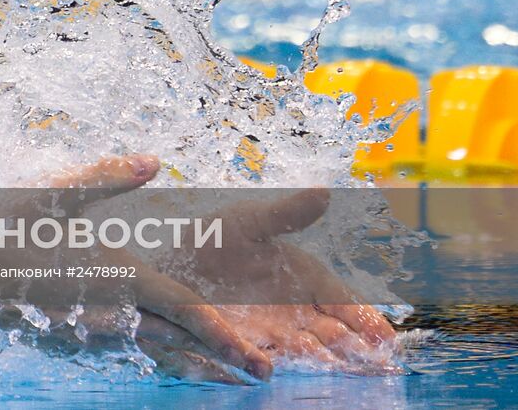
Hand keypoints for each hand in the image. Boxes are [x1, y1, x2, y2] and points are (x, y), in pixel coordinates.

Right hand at [0, 155, 274, 381]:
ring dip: (192, 362)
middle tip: (264, 373)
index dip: (226, 335)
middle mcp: (109, 311)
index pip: (186, 310)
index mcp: (117, 276)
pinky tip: (159, 355)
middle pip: (179, 340)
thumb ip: (105, 177)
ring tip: (225, 374)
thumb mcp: (49, 195)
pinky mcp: (69, 340)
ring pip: (154, 350)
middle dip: (222, 357)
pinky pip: (124, 351)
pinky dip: (154, 357)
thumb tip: (154, 160)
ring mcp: (89, 331)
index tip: (259, 358)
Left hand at [157, 190, 397, 371]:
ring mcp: (274, 329)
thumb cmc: (218, 238)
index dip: (366, 319)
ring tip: (336, 368)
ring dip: (323, 360)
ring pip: (307, 350)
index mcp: (307, 278)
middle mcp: (297, 308)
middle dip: (357, 349)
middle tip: (378, 365)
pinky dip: (274, 363)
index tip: (386, 339)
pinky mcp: (245, 343)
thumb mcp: (251, 221)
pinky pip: (265, 356)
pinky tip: (274, 369)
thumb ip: (287, 214)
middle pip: (335, 333)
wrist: (174, 264)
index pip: (345, 302)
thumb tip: (324, 192)